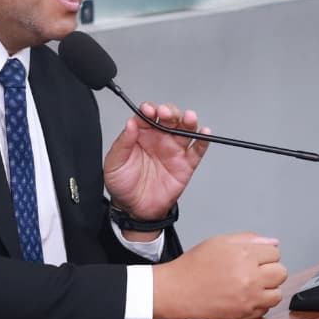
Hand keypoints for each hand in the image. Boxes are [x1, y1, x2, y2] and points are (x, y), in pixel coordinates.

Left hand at [104, 102, 210, 221]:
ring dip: (189, 121)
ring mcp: (174, 150)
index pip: (148, 115)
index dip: (150, 109)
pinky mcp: (185, 164)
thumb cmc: (123, 184)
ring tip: (189, 118)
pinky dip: (203, 141)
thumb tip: (130, 123)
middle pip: (169, 117)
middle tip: (166, 114)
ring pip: (185, 129)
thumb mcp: (114, 163)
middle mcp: (159, 138)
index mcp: (142, 134)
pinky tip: (204, 133)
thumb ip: (122, 142)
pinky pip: (197, 150)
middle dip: (170, 111)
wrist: (135, 209)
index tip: (148, 111)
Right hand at [153, 233, 287, 318]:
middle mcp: (250, 277)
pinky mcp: (244, 314)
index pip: (275, 253)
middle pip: (281, 272)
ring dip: (268, 289)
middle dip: (270, 270)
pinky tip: (244, 296)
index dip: (264, 254)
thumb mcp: (220, 242)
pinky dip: (259, 303)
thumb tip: (273, 243)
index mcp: (244, 255)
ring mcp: (249, 297)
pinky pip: (266, 308)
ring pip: (278, 293)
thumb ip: (249, 239)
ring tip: (251, 285)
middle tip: (254, 271)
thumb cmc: (194, 266)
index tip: (252, 258)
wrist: (176, 291)